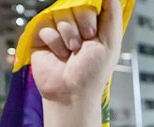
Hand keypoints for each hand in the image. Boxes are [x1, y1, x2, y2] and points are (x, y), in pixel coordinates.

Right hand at [30, 0, 123, 126]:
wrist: (73, 92)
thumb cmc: (93, 72)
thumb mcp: (111, 41)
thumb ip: (112, 13)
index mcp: (92, 22)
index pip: (91, 2)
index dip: (90, 15)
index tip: (93, 32)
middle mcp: (74, 22)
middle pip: (76, 4)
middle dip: (83, 24)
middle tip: (84, 44)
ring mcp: (57, 27)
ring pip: (61, 13)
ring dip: (69, 35)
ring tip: (71, 51)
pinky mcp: (40, 35)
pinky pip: (46, 25)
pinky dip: (54, 42)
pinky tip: (58, 54)